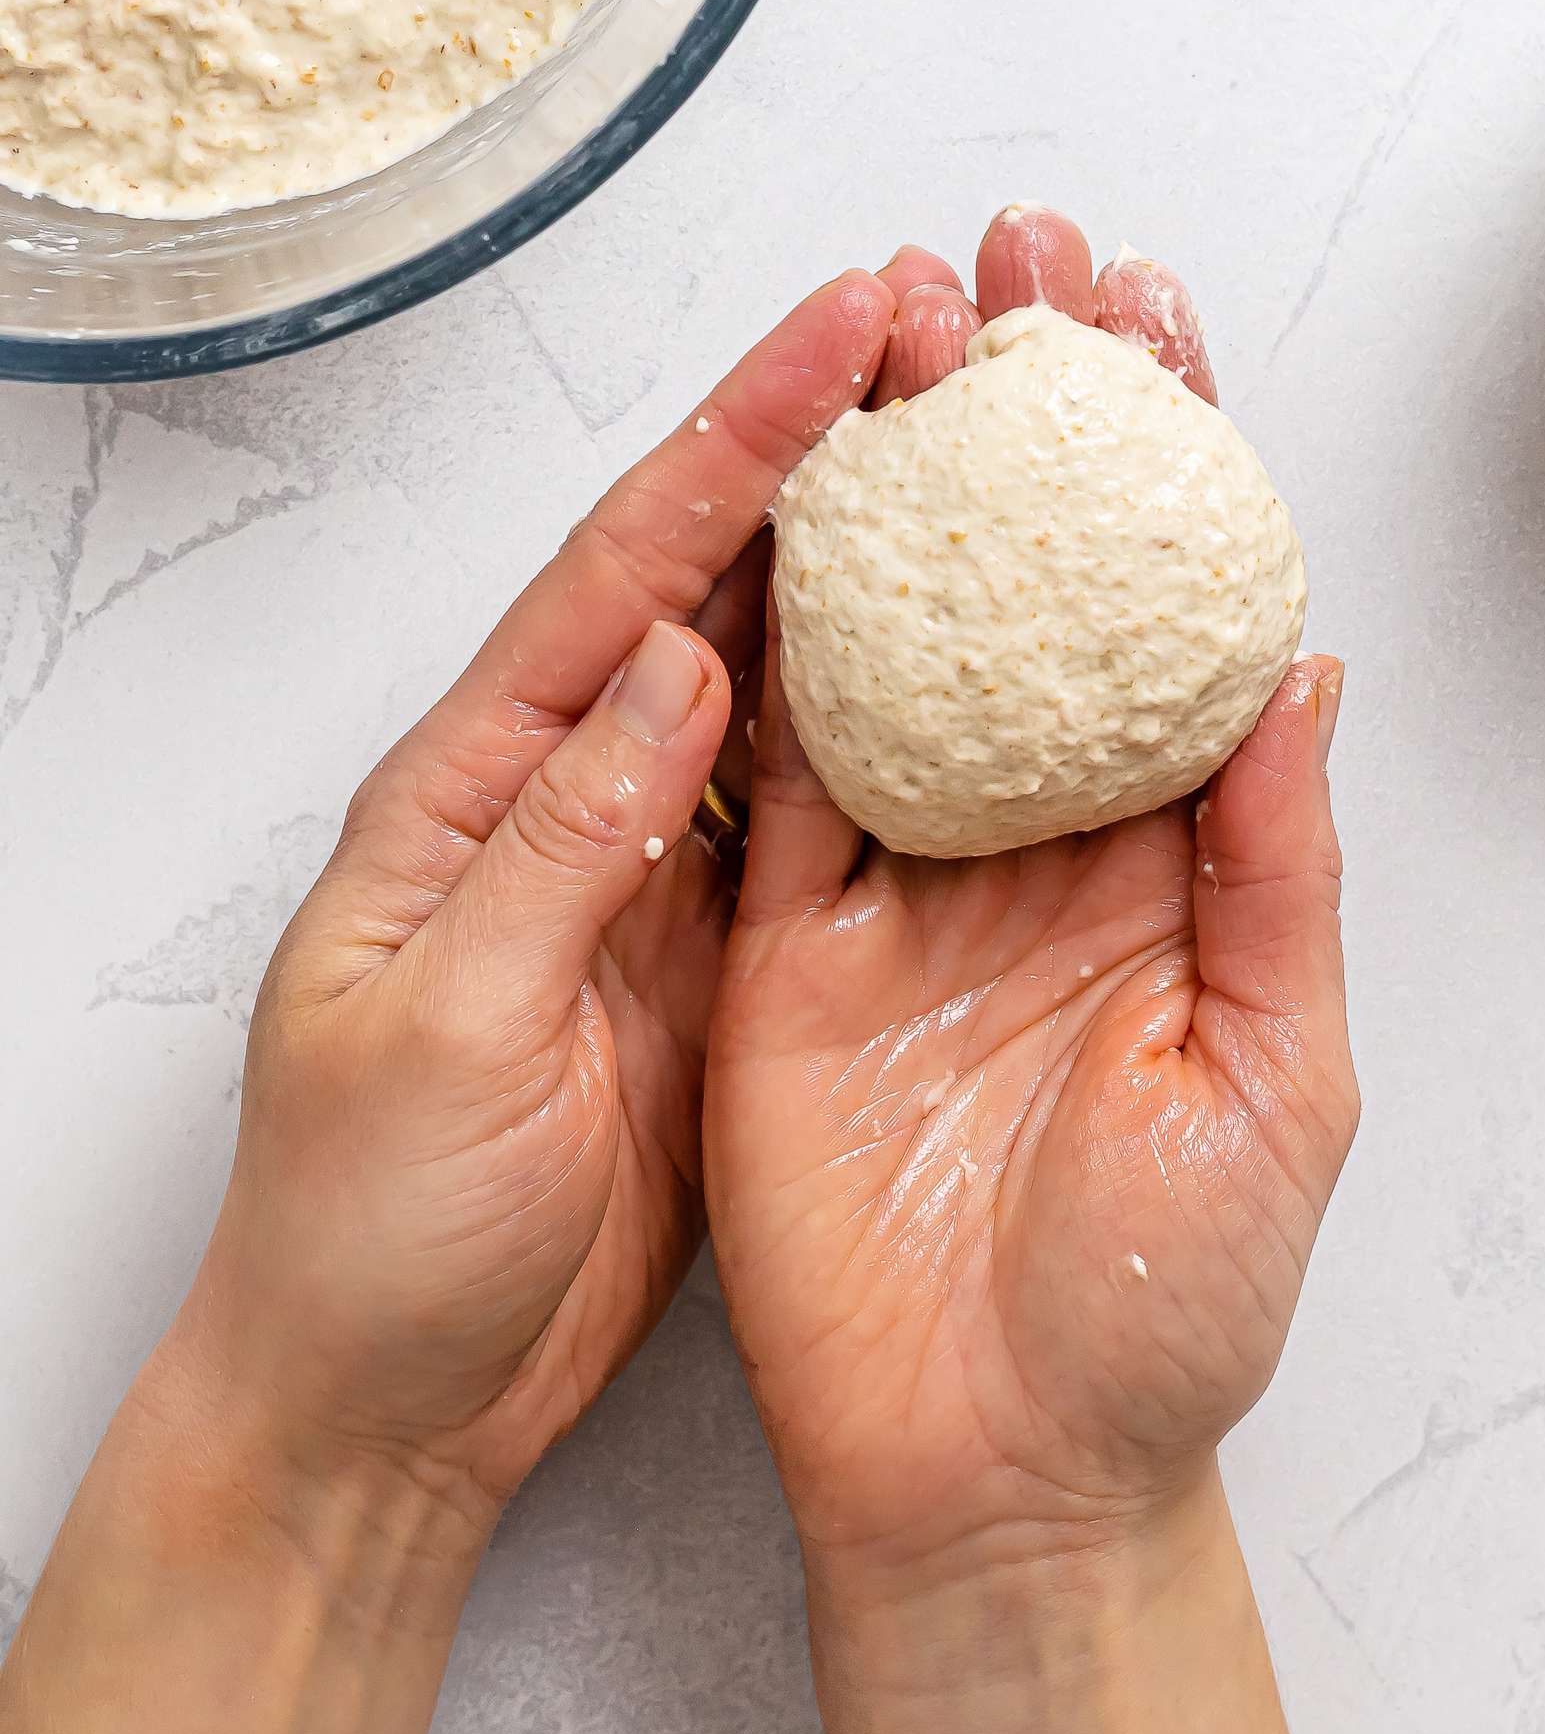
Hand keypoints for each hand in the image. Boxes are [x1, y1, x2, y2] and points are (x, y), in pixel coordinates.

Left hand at [0, 271, 895, 1733]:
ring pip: (784, 680)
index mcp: (471, 789)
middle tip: (940, 333)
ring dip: (875, 566)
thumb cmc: (367, 1229)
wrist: (382, 1400)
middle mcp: (566, 796)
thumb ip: (562, 846)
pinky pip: (823, 809)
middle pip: (706, 586)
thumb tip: (676, 664)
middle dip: (821, 451)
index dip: (734, 445)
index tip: (842, 335)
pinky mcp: (719, 952)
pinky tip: (988, 670)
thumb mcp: (443, 1031)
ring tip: (986, 455)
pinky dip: (900, 726)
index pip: (616, 578)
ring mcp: (648, 870)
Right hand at [706, 213, 1353, 1733]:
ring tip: (877, 331)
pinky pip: (770, 775)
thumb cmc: (1160, 1305)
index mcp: (1165, 863)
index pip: (1165, 621)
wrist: (996, 1477)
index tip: (1146, 317)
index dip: (1161, 464)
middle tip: (1003, 259)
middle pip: (1020, 591)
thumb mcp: (1276, 1079)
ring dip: (883, 490)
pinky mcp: (778, 950)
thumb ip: (1277, 871)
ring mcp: (896, 890)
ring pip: (885, 646)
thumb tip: (1304, 668)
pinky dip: (764, 648)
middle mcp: (1030, 846)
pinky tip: (771, 514)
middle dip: (1015, 420)